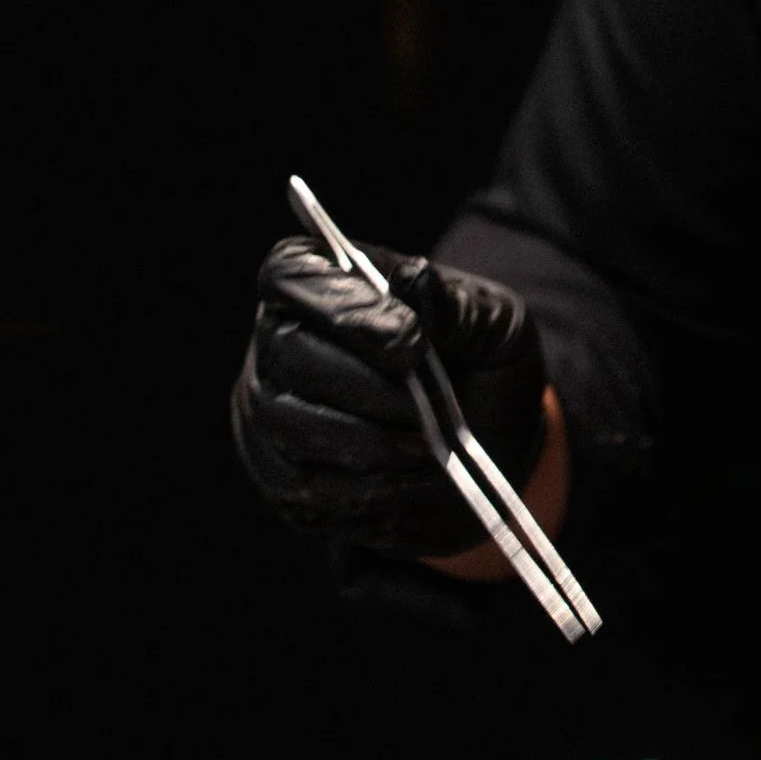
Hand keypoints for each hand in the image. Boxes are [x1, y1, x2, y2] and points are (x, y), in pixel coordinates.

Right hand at [231, 235, 546, 556]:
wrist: (491, 442)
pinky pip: (303, 484)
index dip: (343, 305)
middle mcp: (278, 337)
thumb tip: (414, 281)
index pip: (292, 272)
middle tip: (426, 407)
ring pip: (289, 422)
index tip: (409, 341)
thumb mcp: (492, 323)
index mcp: (323, 278)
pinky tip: (411, 479)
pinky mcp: (279, 475)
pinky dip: (365, 487)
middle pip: (286, 351)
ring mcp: (268, 409)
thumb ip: (455, 304)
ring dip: (369, 440)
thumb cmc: (481, 364)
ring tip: (427, 444)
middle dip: (366, 385)